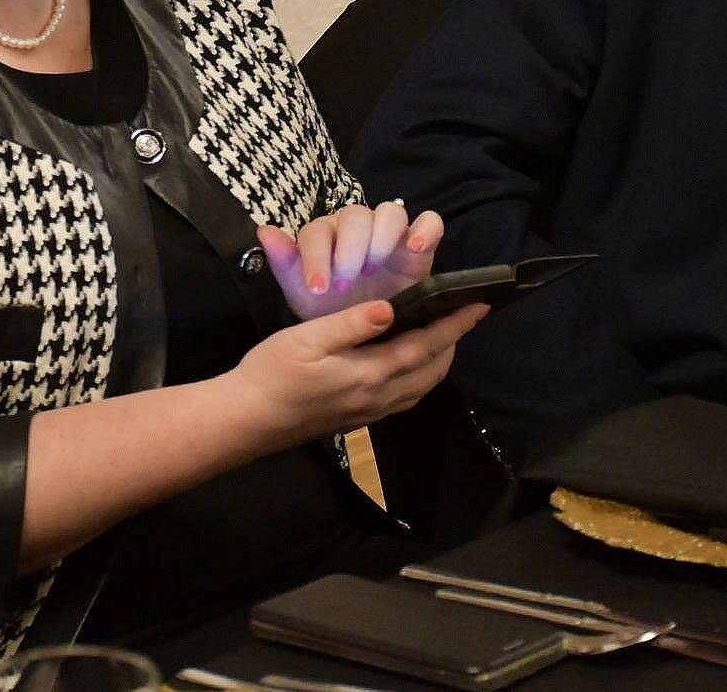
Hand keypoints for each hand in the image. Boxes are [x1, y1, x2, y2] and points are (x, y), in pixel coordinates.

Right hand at [229, 297, 489, 445]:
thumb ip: (350, 325)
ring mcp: (369, 412)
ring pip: (420, 387)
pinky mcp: (359, 418)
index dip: (454, 326)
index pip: (425, 347)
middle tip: (463, 314)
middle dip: (452, 342)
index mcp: (369, 374)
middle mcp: (378, 398)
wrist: (248, 420)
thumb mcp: (306, 339)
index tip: (478, 306)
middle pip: (431, 370)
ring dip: (438, 360)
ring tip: (443, 334)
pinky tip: (409, 362)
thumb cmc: (272, 374)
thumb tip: (390, 309)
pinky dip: (420, 376)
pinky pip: (404, 397)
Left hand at [259, 200, 443, 321]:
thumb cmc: (331, 309)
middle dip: (349, 249)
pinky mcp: (420, 244)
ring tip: (376, 267)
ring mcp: (391, 233)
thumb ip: (285, 263)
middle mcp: (358, 227)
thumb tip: (264, 231)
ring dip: (382, 237)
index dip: (317, 257)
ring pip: (391, 212)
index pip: (318, 232)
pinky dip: (425, 229)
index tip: (319, 289)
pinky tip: (416, 249)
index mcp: (326, 235)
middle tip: (346, 283)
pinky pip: (430, 222)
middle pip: (355, 217)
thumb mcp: (304, 294)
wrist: (366, 331)